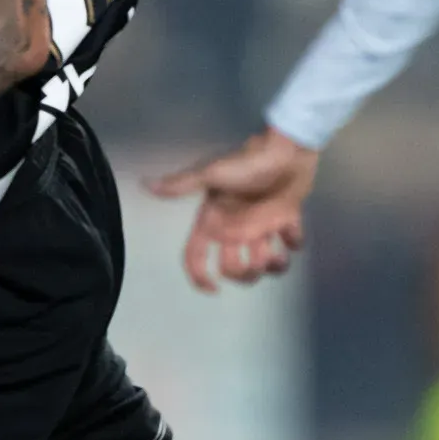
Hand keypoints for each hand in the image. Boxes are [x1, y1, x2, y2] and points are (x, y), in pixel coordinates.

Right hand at [152, 128, 320, 291]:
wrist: (285, 150)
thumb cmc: (247, 162)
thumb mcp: (212, 173)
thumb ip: (182, 184)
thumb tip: (144, 184)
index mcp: (213, 221)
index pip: (196, 255)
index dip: (200, 276)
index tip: (215, 289)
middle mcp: (234, 228)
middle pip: (232, 268)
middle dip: (245, 273)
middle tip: (259, 259)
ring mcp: (260, 226)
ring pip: (263, 263)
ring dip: (272, 264)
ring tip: (279, 252)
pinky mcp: (284, 220)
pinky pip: (291, 243)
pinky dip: (293, 242)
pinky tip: (291, 230)